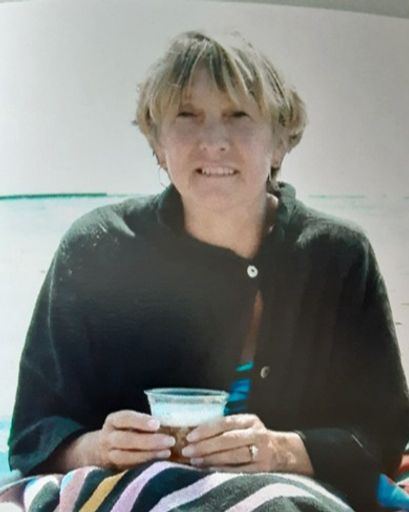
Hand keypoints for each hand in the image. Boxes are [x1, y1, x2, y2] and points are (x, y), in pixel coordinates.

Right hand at [95, 410, 174, 469]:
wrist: (99, 450)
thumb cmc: (124, 431)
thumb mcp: (128, 422)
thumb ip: (143, 422)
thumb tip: (171, 422)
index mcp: (113, 421)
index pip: (124, 418)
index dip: (140, 421)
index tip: (157, 424)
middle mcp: (107, 438)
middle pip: (125, 440)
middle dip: (149, 441)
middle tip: (169, 441)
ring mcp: (109, 455)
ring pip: (126, 457)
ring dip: (148, 456)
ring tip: (167, 453)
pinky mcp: (114, 470)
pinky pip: (128, 469)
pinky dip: (144, 466)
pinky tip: (159, 463)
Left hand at [180, 414, 312, 474]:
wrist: (283, 451)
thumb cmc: (255, 437)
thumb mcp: (245, 426)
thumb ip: (227, 427)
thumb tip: (196, 433)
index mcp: (249, 420)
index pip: (225, 422)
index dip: (207, 429)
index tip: (190, 436)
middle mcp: (256, 434)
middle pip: (228, 439)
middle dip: (206, 445)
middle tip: (188, 450)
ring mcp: (261, 451)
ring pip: (233, 455)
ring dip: (212, 459)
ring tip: (195, 461)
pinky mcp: (262, 468)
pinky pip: (240, 469)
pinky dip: (223, 470)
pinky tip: (210, 470)